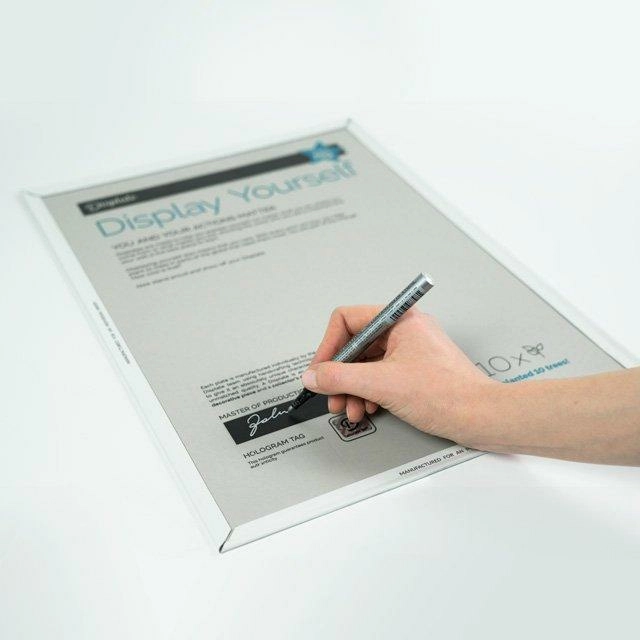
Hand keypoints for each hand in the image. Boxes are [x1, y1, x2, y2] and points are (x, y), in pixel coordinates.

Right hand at [301, 305, 498, 443]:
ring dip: (353, 388)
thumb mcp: (382, 384)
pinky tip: (368, 409)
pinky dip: (368, 393)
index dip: (329, 346)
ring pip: (366, 364)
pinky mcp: (414, 371)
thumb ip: (340, 377)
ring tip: (351, 409)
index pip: (347, 320)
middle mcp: (404, 330)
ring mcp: (410, 350)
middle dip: (340, 375)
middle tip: (332, 396)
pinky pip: (380, 376)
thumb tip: (314, 375)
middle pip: (355, 345)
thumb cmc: (447, 394)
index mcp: (399, 319)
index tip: (320, 370)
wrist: (480, 417)